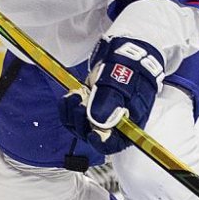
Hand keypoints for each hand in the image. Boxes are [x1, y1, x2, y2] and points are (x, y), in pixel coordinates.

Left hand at [59, 37, 163, 153]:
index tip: (92, 134)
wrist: (126, 55)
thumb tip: (97, 123)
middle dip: (82, 120)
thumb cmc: (131, 71)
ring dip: (72, 112)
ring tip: (76, 95)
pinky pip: (70, 114)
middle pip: (90, 135)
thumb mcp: (121, 85)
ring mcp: (98, 116)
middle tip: (82, 103)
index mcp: (127, 125)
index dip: (101, 142)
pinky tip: (71, 95)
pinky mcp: (87, 107)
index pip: (113, 144)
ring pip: (77, 125)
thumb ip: (109, 104)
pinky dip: (67, 106)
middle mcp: (112, 125)